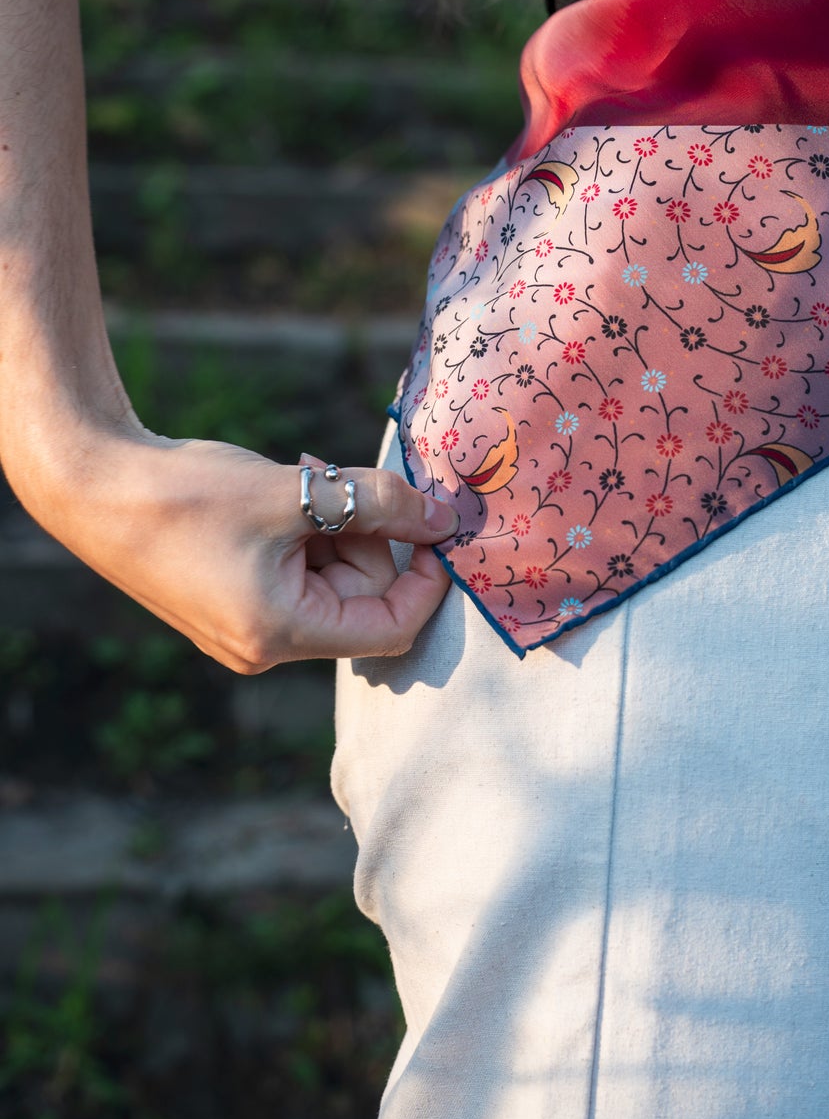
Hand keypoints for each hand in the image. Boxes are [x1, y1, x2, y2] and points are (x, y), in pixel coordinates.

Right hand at [21, 424, 458, 671]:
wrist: (95, 485)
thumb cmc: (187, 495)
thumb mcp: (298, 491)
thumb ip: (379, 505)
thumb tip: (444, 520)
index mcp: (281, 636)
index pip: (392, 628)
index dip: (423, 577)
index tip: (430, 522)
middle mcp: (265, 646)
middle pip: (362, 597)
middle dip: (369, 532)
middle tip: (343, 475)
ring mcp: (247, 625)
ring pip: (332, 576)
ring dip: (337, 520)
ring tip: (306, 472)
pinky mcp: (233, 598)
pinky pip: (299, 568)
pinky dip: (308, 525)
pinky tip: (288, 483)